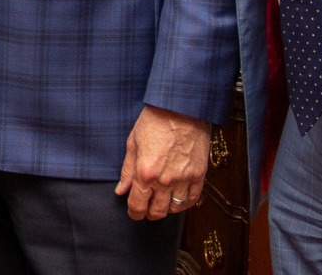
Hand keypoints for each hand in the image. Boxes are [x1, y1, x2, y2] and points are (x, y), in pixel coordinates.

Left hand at [114, 104, 209, 220]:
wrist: (181, 108)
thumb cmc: (155, 121)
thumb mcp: (133, 143)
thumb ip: (127, 171)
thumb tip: (121, 191)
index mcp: (145, 173)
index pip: (138, 205)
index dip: (134, 212)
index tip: (133, 212)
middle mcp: (165, 180)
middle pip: (157, 211)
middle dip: (149, 214)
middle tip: (146, 209)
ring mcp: (184, 179)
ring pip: (175, 208)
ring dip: (166, 209)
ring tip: (161, 202)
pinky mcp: (199, 175)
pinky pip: (192, 199)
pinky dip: (184, 203)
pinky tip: (177, 199)